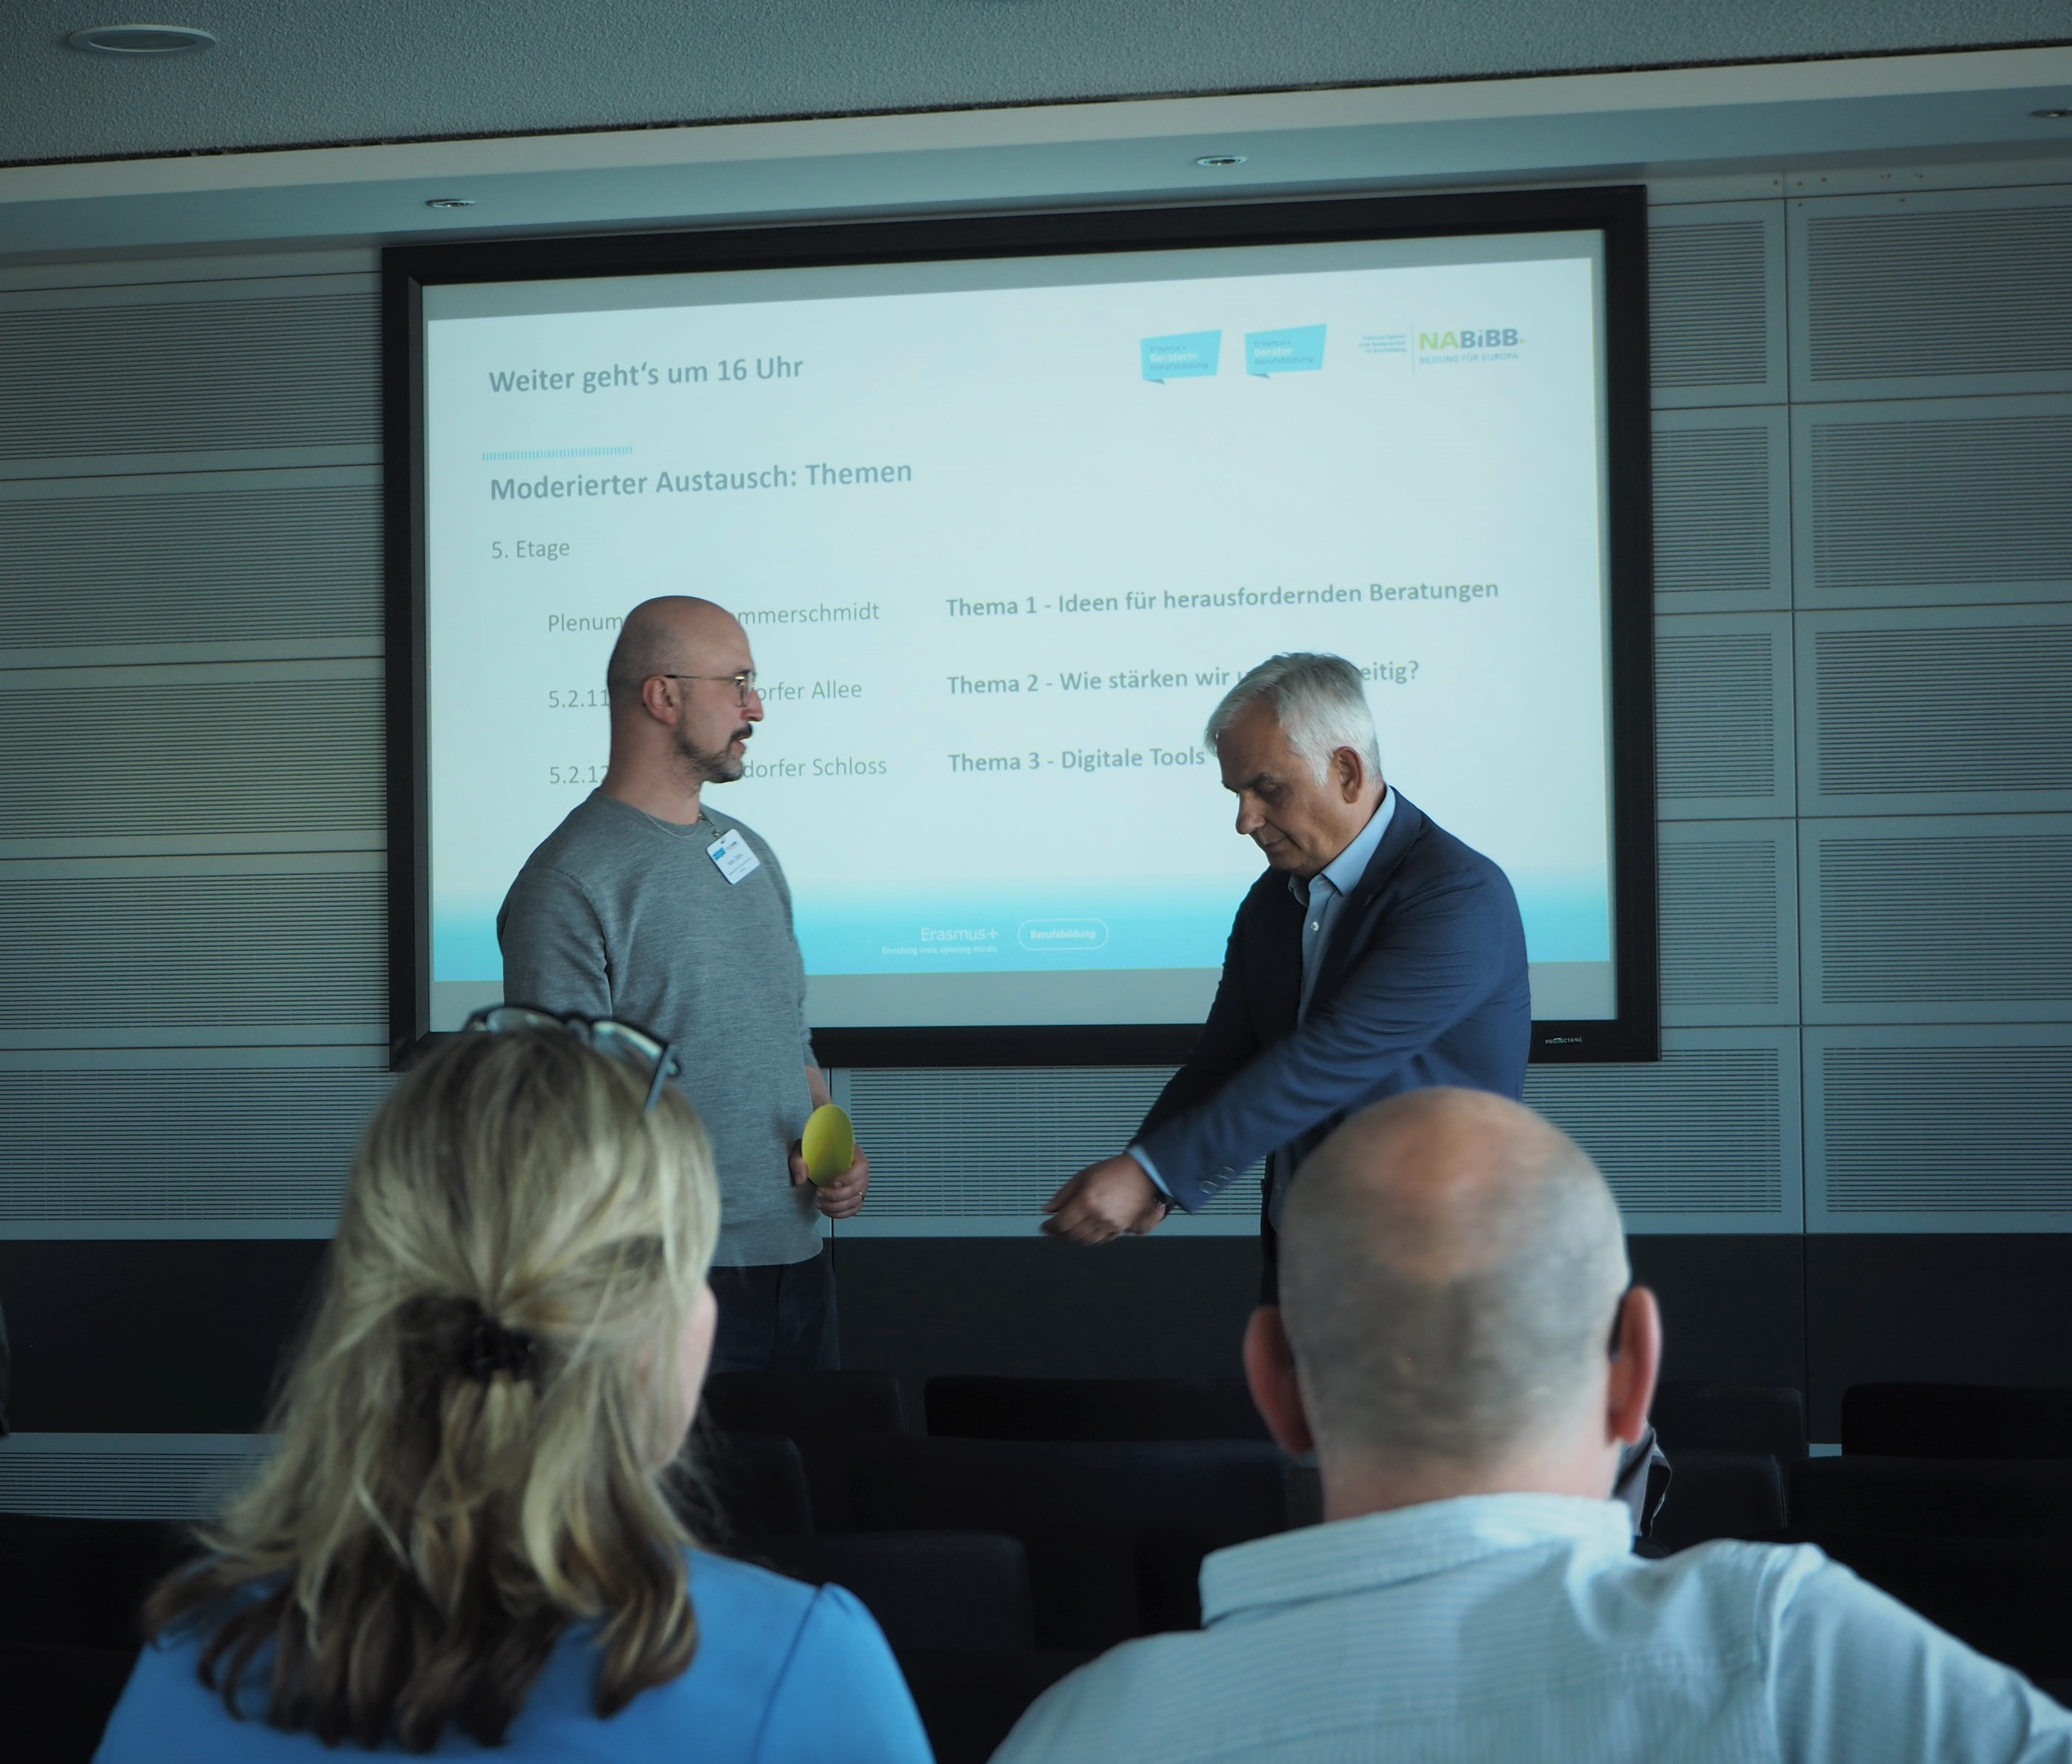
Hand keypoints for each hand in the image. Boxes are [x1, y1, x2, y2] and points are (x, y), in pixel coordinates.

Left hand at [791, 1140, 869, 1219]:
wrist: (815, 1158)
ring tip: (821, 1203)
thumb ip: (799, 1161)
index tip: (833, 1182)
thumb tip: (801, 1178)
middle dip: (837, 1195)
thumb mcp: (802, 1151)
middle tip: (820, 1193)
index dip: (849, 1178)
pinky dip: (841, 1213)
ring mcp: (859, 1183)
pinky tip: (828, 1209)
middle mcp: (859, 1169)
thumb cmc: (814, 1152)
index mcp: (852, 1153)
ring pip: (856, 1200)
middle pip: (858, 1187)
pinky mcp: (855, 1195)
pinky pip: (854, 1209)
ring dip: (837, 1206)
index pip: (861, 1167)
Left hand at [1043, 1154, 1168, 1245]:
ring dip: (1073, 1240)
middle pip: (1072, 1235)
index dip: (1050, 1227)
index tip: (1045, 1226)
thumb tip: (1048, 1209)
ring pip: (1085, 1241)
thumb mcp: (1082, 1177)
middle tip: (1053, 1231)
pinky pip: (1100, 1241)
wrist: (1141, 1174)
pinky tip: (1083, 1233)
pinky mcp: (1119, 1229)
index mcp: (1087, 1201)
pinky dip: (1088, 1240)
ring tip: (1066, 1233)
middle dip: (1059, 1235)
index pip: (1062, 1224)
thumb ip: (1063, 1195)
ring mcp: (1110, 1225)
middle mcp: (1098, 1216)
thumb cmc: (1112, 1171)